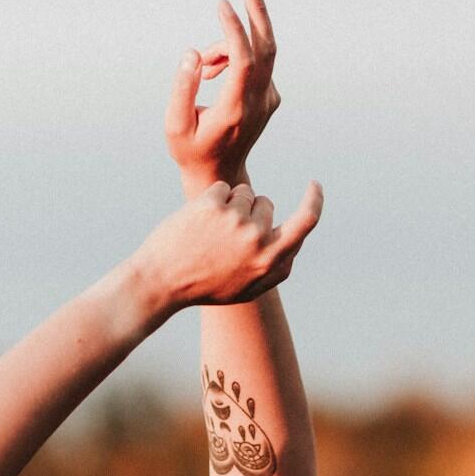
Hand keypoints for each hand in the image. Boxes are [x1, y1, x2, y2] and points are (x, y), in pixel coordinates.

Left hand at [132, 180, 322, 310]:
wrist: (159, 282)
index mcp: (270, 260)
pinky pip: (222, 188)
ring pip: (244, 193)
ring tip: (208, 231)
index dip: (314, 200)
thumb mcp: (247, 289)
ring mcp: (235, 219)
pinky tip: (197, 221)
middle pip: (266, 204)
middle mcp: (257, 238)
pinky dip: (211, 200)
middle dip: (251, 211)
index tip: (314, 186)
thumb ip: (276, 270)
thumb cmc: (204, 287)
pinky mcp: (212, 204)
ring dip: (230, 204)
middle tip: (223, 236)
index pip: (306, 221)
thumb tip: (296, 247)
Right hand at [164, 0, 281, 196]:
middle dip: (257, 11)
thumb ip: (181, 88)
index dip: (235, 30)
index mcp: (236, 110)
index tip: (222, 4)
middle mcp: (259, 102)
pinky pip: (256, 63)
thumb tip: (193, 53)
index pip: (245, 60)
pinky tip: (212, 72)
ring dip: (229, 44)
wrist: (221, 174)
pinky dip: (234, 56)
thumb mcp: (175, 125)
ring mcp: (268, 99)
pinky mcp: (270, 97)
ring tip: (202, 66)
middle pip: (267, 47)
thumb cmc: (191, 150)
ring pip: (258, 53)